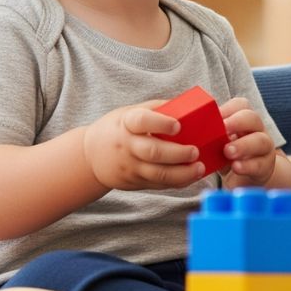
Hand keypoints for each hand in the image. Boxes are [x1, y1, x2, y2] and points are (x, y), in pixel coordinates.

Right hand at [82, 101, 205, 189]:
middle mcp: (127, 146)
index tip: (178, 125)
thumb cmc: (119, 127)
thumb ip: (158, 109)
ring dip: (182, 173)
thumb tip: (190, 105)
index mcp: (127, 123)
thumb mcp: (132, 111)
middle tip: (195, 151)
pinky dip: (177, 182)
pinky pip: (158, 185)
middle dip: (177, 153)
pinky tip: (192, 177)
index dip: (160, 123)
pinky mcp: (134, 182)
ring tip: (200, 168)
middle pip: (153, 152)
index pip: (142, 121)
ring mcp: (130, 167)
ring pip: (157, 174)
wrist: (90, 155)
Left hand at [216, 98, 276, 188]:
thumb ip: (208, 135)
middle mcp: (256, 130)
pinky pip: (260, 164)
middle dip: (237, 122)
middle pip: (253, 118)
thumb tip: (183, 128)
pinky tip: (236, 167)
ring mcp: (264, 148)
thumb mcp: (218, 143)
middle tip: (223, 129)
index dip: (228, 109)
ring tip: (228, 151)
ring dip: (244, 145)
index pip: (241, 105)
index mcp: (243, 120)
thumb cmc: (227, 156)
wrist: (246, 179)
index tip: (215, 117)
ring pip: (261, 141)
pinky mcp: (265, 167)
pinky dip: (247, 165)